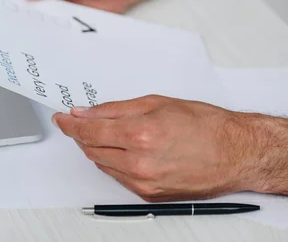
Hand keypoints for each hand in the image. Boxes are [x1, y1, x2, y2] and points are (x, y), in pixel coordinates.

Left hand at [51, 95, 285, 201]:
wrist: (235, 153)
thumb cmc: (204, 126)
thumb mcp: (156, 103)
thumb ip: (114, 109)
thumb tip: (86, 113)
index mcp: (140, 135)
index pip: (88, 131)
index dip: (70, 124)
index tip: (61, 119)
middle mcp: (139, 162)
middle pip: (90, 149)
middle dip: (81, 134)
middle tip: (79, 122)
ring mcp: (143, 182)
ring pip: (101, 164)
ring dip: (95, 148)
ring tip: (104, 133)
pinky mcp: (148, 194)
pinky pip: (117, 176)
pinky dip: (112, 162)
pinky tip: (121, 149)